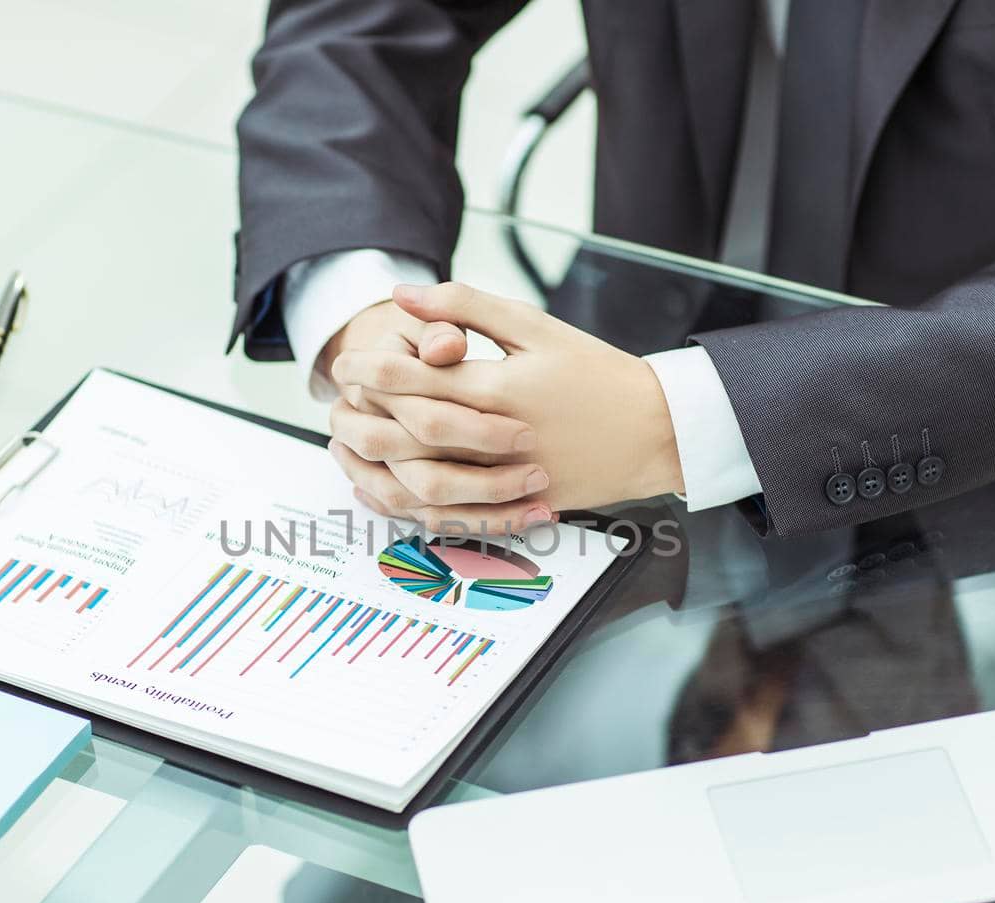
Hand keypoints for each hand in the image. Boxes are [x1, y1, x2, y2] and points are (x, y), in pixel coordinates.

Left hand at [330, 282, 684, 525]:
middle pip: (406, 434)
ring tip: (350, 441)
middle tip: (339, 399)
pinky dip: (408, 504)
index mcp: (497, 389)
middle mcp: (494, 440)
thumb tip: (404, 295)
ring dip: (375, 463)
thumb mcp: (535, 327)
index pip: (413, 382)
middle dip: (363, 415)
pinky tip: (386, 486)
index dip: (370, 371)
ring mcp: (504, 481)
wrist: (654, 431)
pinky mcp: (513, 507)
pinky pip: (447, 515)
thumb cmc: (596, 374)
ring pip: (418, 483)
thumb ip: (467, 307)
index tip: (349, 362)